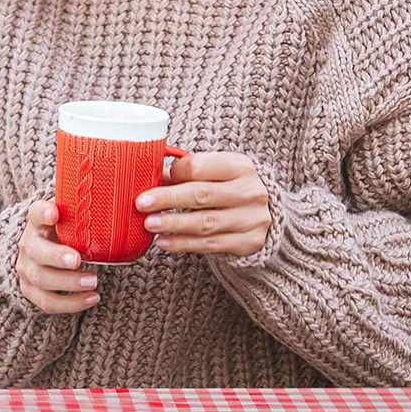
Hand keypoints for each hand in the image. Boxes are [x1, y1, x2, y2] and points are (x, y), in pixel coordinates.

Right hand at [15, 200, 100, 313]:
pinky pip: (47, 302)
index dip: (43, 213)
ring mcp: (26, 269)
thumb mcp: (75, 219)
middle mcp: (28, 244)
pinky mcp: (30, 290)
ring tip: (94, 282)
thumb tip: (131, 205)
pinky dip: (70, 303)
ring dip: (68, 283)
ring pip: (41, 279)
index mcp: (38, 222)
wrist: (47, 253)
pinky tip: (93, 298)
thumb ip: (91, 213)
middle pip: (36, 251)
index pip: (36, 212)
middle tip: (78, 260)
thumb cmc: (68, 234)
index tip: (55, 214)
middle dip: (57, 257)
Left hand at [137, 151, 271, 256]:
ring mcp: (251, 219)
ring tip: (149, 224)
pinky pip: (209, 245)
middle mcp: (250, 191)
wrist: (269, 215)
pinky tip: (163, 242)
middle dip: (168, 199)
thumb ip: (188, 173)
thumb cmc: (231, 189)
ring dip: (173, 224)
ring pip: (205, 222)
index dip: (175, 173)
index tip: (153, 179)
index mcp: (240, 166)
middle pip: (202, 195)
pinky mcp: (248, 242)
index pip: (201, 167)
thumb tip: (150, 174)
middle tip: (141, 203)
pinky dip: (183, 244)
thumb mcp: (217, 173)